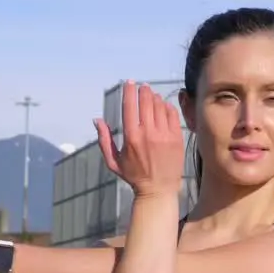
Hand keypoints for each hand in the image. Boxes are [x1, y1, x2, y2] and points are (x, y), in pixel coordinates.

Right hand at [95, 81, 183, 198]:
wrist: (159, 190)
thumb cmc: (134, 176)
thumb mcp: (113, 161)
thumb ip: (104, 140)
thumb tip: (97, 120)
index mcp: (131, 137)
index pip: (129, 106)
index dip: (129, 91)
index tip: (129, 83)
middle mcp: (148, 134)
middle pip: (146, 102)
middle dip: (143, 91)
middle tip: (142, 86)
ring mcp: (164, 135)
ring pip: (160, 106)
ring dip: (155, 98)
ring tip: (152, 96)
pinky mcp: (177, 138)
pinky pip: (172, 115)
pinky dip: (167, 107)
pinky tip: (163, 106)